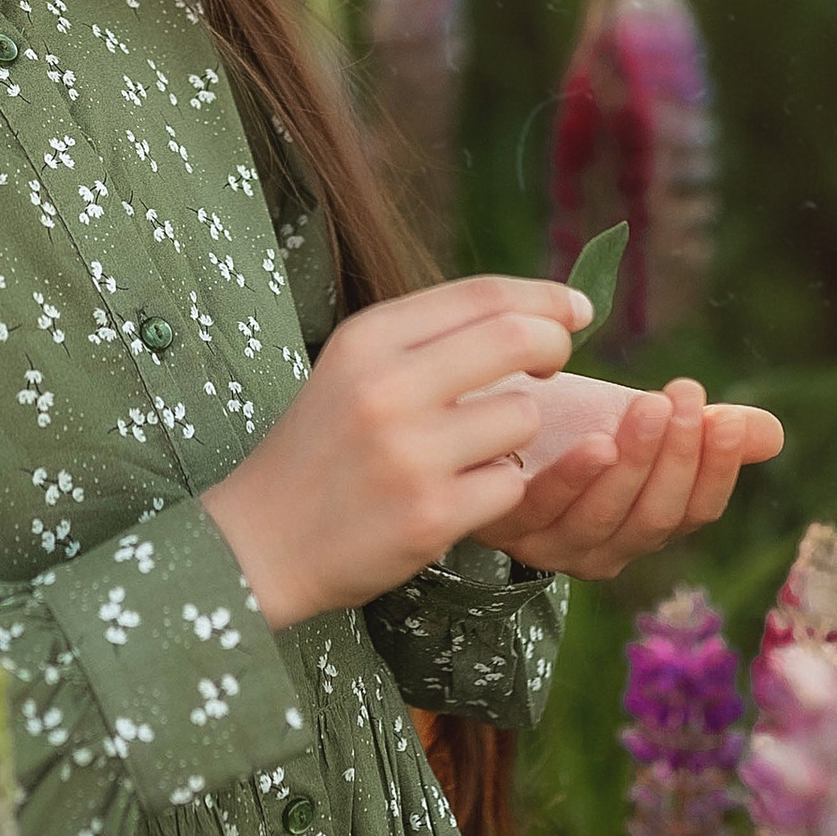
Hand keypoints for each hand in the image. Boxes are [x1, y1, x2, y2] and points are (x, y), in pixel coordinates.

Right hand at [202, 271, 592, 629]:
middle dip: (555, 347)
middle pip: (518, 339)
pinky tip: (458, 495)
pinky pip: (512, 484)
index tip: (576, 310)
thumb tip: (538, 313)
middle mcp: (387, 386)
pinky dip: (498, 489)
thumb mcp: (355, 368)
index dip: (545, 297)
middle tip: (556, 365)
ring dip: (515, 434)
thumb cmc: (322, 447)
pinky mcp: (431, 515)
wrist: (260, 541)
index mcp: (367, 339)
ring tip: (471, 452)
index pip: (483, 293)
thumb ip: (431, 337)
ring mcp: (410, 453)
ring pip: (523, 417)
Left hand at [471, 372, 784, 580]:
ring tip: (650, 407)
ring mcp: (550, 544)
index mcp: (641, 525)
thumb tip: (771, 433)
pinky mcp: (502, 526)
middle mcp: (600, 549)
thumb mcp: (633, 419)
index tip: (727, 419)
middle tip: (687, 400)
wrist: (473, 418)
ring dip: (635, 462)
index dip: (717, 470)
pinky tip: (596, 442)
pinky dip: (574, 478)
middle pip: (655, 518)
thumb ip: (698, 429)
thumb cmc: (562, 423)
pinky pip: (544, 510)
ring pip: (606, 518)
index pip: (694, 511)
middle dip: (678, 458)